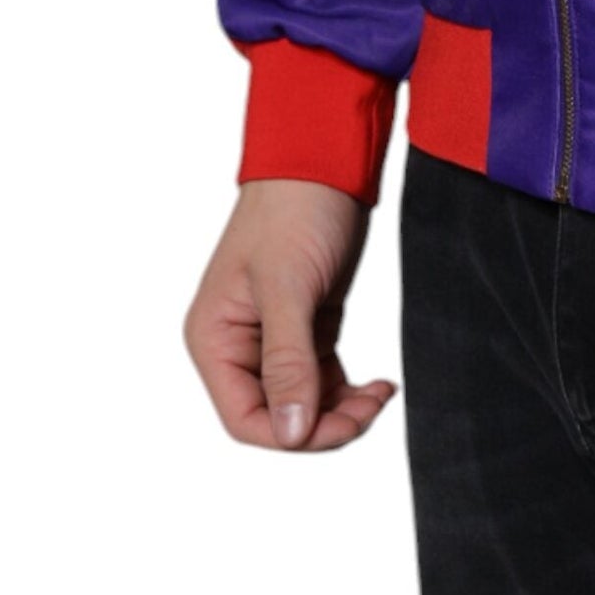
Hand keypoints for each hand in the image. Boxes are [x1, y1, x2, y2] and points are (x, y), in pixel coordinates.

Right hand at [184, 179, 396, 451]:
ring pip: (304, 400)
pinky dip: (347, 388)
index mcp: (215, 338)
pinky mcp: (306, 322)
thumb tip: (291, 432)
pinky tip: (376, 384)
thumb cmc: (294, 211)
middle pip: (277, 415)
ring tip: (379, 393)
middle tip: (370, 408)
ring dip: (340, 408)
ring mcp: (273, 335)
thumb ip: (287, 362)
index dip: (290, 434)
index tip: (338, 427)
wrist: (324, 159)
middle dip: (323, 421)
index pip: (244, 418)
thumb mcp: (289, 287)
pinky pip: (322, 376)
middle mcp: (238, 343)